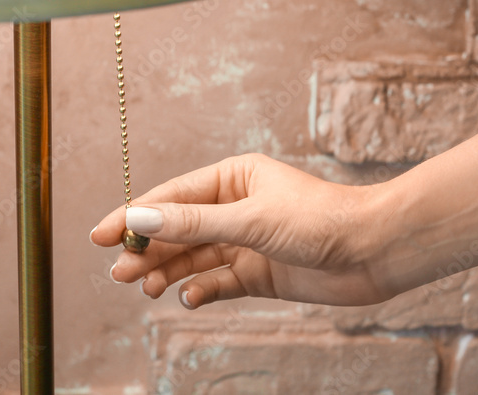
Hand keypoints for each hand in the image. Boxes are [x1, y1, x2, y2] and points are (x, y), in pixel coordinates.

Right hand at [90, 154, 395, 309]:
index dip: (134, 216)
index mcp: (232, 178)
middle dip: (148, 250)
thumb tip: (140, 220)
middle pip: (178, 229)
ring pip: (195, 257)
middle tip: (118, 271)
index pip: (171, 197)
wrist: (377, 252)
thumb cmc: (321, 220)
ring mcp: (246, 241)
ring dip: (169, 272)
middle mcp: (235, 207)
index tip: (100, 234)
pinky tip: (189, 299)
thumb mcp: (250, 220)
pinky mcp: (260, 272)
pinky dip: (201, 290)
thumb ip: (193, 224)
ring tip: (142, 288)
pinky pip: (219, 281)